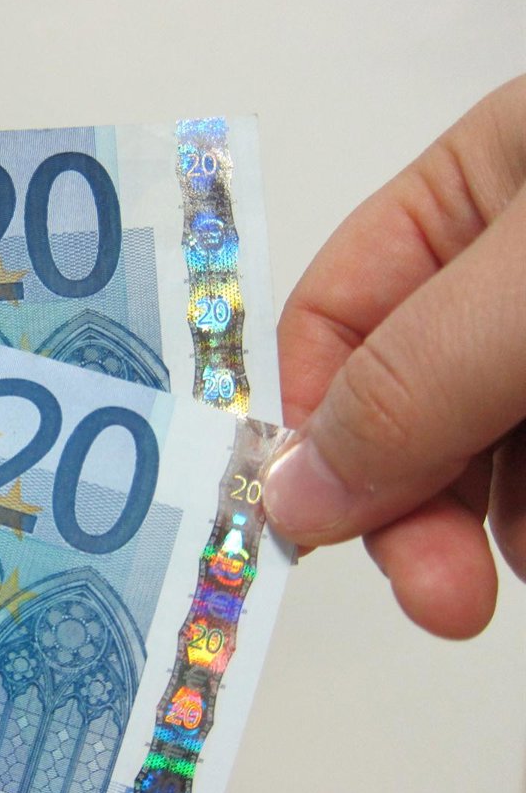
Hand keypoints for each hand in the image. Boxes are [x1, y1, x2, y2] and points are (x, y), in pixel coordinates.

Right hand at [263, 75, 525, 638]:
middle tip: (440, 597)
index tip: (313, 517)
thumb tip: (289, 493)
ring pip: (488, 459)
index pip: (336, 318)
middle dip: (412, 502)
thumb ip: (417, 378)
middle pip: (411, 405)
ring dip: (496, 526)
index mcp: (470, 196)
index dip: (313, 419)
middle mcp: (512, 273)